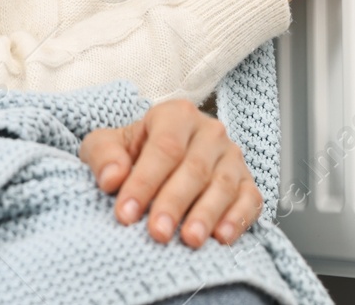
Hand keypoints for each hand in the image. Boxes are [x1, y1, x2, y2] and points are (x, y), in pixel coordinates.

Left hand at [79, 99, 261, 247]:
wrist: (159, 160)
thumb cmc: (131, 153)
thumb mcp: (106, 146)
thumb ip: (104, 156)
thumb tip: (112, 178)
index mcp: (175, 115)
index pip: (163, 148)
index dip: (144, 182)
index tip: (126, 214)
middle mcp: (209, 132)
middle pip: (194, 169)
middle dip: (173, 203)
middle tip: (157, 233)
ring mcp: (232, 157)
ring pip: (222, 186)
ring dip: (206, 215)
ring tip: (189, 240)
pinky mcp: (247, 183)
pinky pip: (250, 200)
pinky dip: (238, 219)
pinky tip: (221, 237)